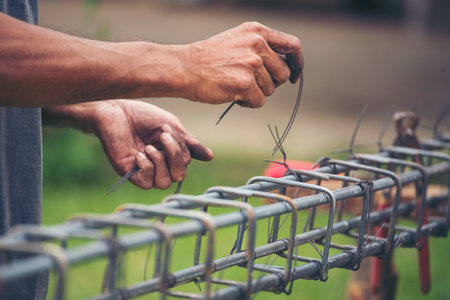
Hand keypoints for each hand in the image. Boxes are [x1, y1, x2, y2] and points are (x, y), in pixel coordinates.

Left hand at [43, 100, 212, 189]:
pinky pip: (146, 184)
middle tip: (161, 136)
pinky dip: (146, 168)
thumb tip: (210, 157)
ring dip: (160, 162)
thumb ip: (188, 143)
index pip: (186, 163)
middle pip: (178, 176)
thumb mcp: (171, 127)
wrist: (115, 110)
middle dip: (174, 156)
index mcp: (170, 154)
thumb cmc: (142, 116)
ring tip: (148, 146)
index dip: (181, 148)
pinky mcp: (129, 173)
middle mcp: (159, 165)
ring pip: (164, 183)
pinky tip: (139, 154)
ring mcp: (144, 170)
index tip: (166, 129)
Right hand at [180, 22, 302, 107]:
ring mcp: (252, 64)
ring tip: (234, 85)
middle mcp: (257, 44)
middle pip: (282, 73)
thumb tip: (285, 69)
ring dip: (256, 93)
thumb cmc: (208, 58)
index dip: (297, 63)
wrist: (184, 68)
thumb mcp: (237, 40)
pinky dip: (247, 103)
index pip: (292, 45)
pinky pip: (259, 101)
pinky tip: (232, 94)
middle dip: (270, 82)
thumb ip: (261, 48)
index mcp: (257, 31)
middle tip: (250, 83)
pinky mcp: (245, 84)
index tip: (294, 75)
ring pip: (270, 89)